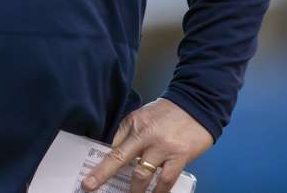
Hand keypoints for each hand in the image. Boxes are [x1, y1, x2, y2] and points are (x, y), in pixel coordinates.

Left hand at [81, 99, 212, 192]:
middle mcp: (146, 136)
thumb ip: (128, 133)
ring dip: (134, 191)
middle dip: (105, 176)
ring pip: (143, 174)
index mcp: (135, 124)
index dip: (100, 168)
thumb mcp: (142, 115)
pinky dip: (159, 192)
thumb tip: (115, 152)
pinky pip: (166, 180)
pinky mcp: (180, 156)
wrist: (198, 103)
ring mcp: (163, 147)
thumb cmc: (168, 111)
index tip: (88, 182)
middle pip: (121, 159)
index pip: (114, 148)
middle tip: (93, 188)